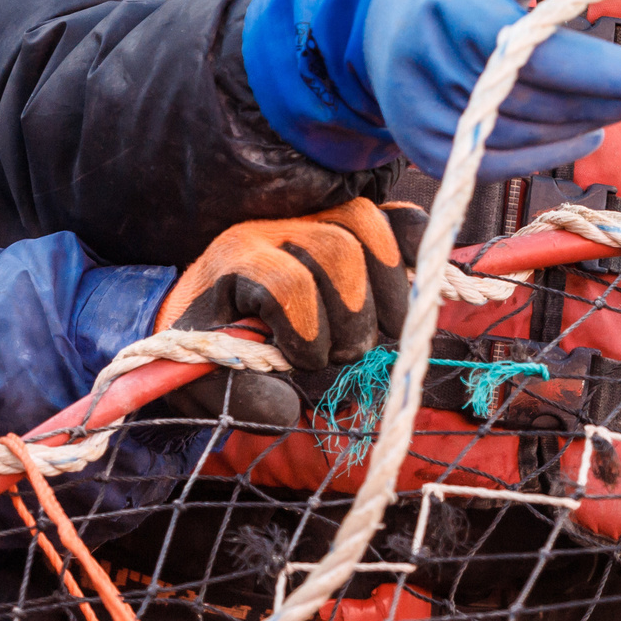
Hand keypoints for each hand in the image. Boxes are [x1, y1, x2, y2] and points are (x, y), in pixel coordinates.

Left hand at [155, 198, 423, 426]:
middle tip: (345, 353)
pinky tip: (416, 276)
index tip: (305, 362)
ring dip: (388, 285)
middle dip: (352, 315)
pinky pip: (387, 213)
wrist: (204, 302)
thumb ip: (239, 396)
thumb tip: (288, 406)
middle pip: (336, 252)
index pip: (288, 285)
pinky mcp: (343, 216)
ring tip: (384, 328)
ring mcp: (312, 213)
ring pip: (365, 224)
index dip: (308, 333)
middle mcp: (274, 225)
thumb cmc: (207, 340)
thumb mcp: (204, 374)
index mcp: (236, 258)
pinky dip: (410, 238)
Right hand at [241, 0, 620, 178]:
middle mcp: (427, 65)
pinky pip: (504, 164)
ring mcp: (421, 114)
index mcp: (450, 5)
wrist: (372, 18)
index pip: (535, 52)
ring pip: (527, 133)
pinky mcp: (423, 149)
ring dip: (590, 121)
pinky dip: (555, 148)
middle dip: (613, 98)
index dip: (600, 71)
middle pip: (539, 98)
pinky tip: (590, 129)